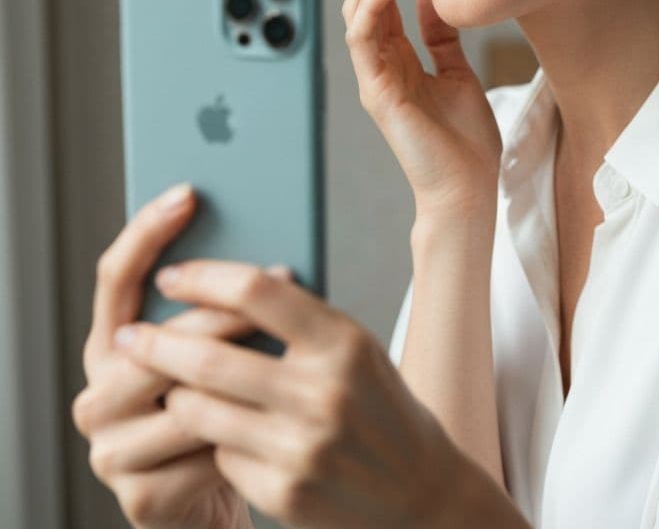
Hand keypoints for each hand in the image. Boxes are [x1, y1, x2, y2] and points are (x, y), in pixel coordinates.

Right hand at [72, 182, 285, 528]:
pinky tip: (280, 419)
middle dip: (223, 307)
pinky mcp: (139, 500)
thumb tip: (261, 240)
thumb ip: (223, 304)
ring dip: (242, 369)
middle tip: (281, 270)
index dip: (147, 231)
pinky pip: (204, 452)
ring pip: (182, 395)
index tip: (188, 192)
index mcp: (112, 346)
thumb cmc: (242, 401)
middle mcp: (98, 394)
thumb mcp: (228, 345)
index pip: (115, 277)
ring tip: (289, 345)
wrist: (245, 489)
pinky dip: (248, 432)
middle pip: (158, 334)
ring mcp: (111, 450)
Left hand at [110, 257, 474, 527]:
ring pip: (202, 411)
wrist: (420, 492)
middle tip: (130, 335)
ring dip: (176, 395)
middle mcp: (323, 392)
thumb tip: (229, 289)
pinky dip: (216, 442)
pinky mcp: (285, 492)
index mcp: (343, 342)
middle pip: (212, 357)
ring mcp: (301, 447)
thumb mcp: (356, 350)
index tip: (171, 274)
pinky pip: (222, 456)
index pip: (258, 292)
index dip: (205, 277)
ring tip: (169, 384)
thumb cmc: (381, 407)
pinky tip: (226, 436)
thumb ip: (302, 322)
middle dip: (158, 344)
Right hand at [341, 0, 502, 220]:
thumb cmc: (464, 139)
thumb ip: (439, 37)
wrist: (468, 189)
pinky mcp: (379, 93)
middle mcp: (381, 63)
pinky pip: (365, 43)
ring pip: (357, 12)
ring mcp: (375, 78)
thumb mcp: (457, 72)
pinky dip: (373, 10)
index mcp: (398, 57)